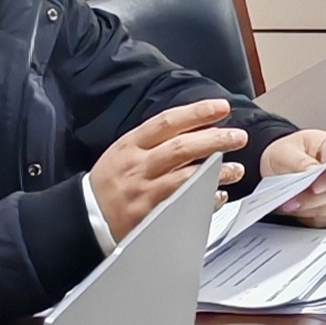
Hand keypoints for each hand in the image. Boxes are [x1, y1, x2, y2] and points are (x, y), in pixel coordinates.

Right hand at [91, 99, 248, 238]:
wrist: (87, 216)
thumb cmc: (110, 181)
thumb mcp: (123, 151)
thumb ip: (154, 140)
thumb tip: (194, 125)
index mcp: (131, 145)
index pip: (167, 122)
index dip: (197, 113)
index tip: (221, 108)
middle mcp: (138, 166)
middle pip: (181, 148)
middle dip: (214, 140)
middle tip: (238, 137)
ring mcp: (145, 192)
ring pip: (187, 178)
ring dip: (216, 172)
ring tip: (236, 169)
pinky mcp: (151, 216)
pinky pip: (184, 206)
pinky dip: (205, 200)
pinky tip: (219, 195)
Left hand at [261, 129, 325, 226]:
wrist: (279, 168)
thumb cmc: (287, 154)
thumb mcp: (286, 152)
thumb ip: (300, 161)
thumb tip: (313, 170)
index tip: (314, 187)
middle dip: (313, 198)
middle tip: (293, 200)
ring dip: (309, 209)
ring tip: (290, 204)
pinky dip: (310, 217)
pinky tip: (297, 210)